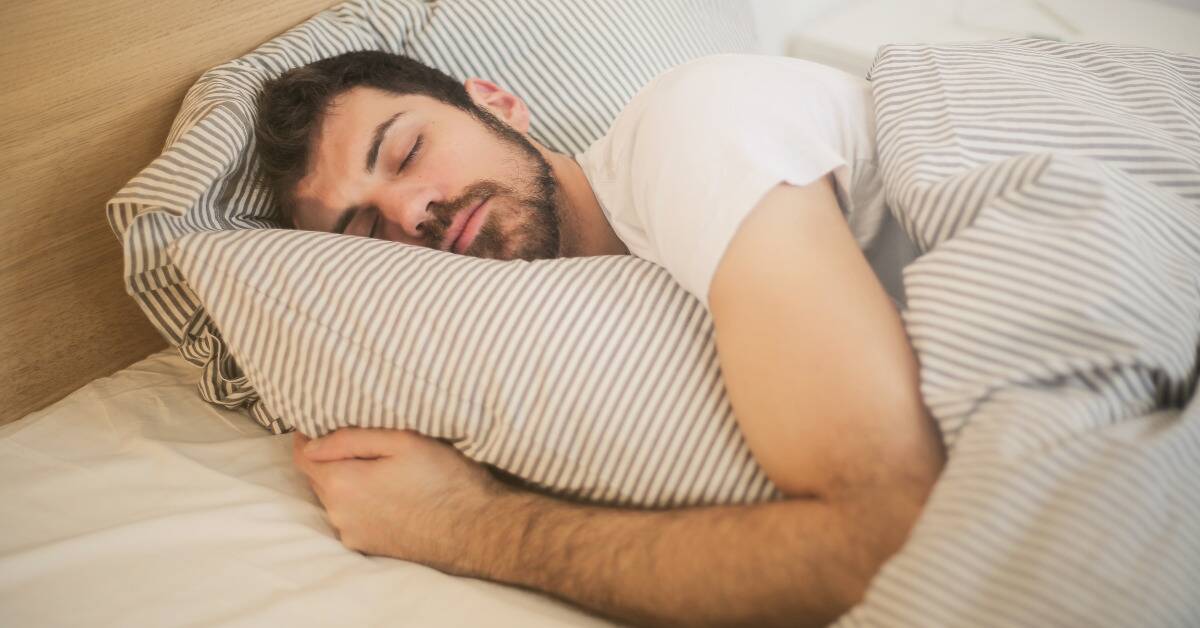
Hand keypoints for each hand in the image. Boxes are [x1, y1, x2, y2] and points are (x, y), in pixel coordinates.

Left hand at [292, 427, 508, 572]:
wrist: (476, 530)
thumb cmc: (444, 479)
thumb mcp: (402, 441)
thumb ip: (349, 439)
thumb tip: (310, 442)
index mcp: (341, 483)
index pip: (303, 456)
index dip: (308, 436)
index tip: (323, 422)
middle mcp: (339, 514)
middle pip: (319, 478)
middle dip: (332, 458)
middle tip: (365, 443)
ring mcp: (353, 535)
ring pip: (337, 499)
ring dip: (349, 482)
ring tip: (382, 469)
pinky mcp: (369, 548)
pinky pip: (353, 518)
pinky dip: (362, 503)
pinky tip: (391, 495)